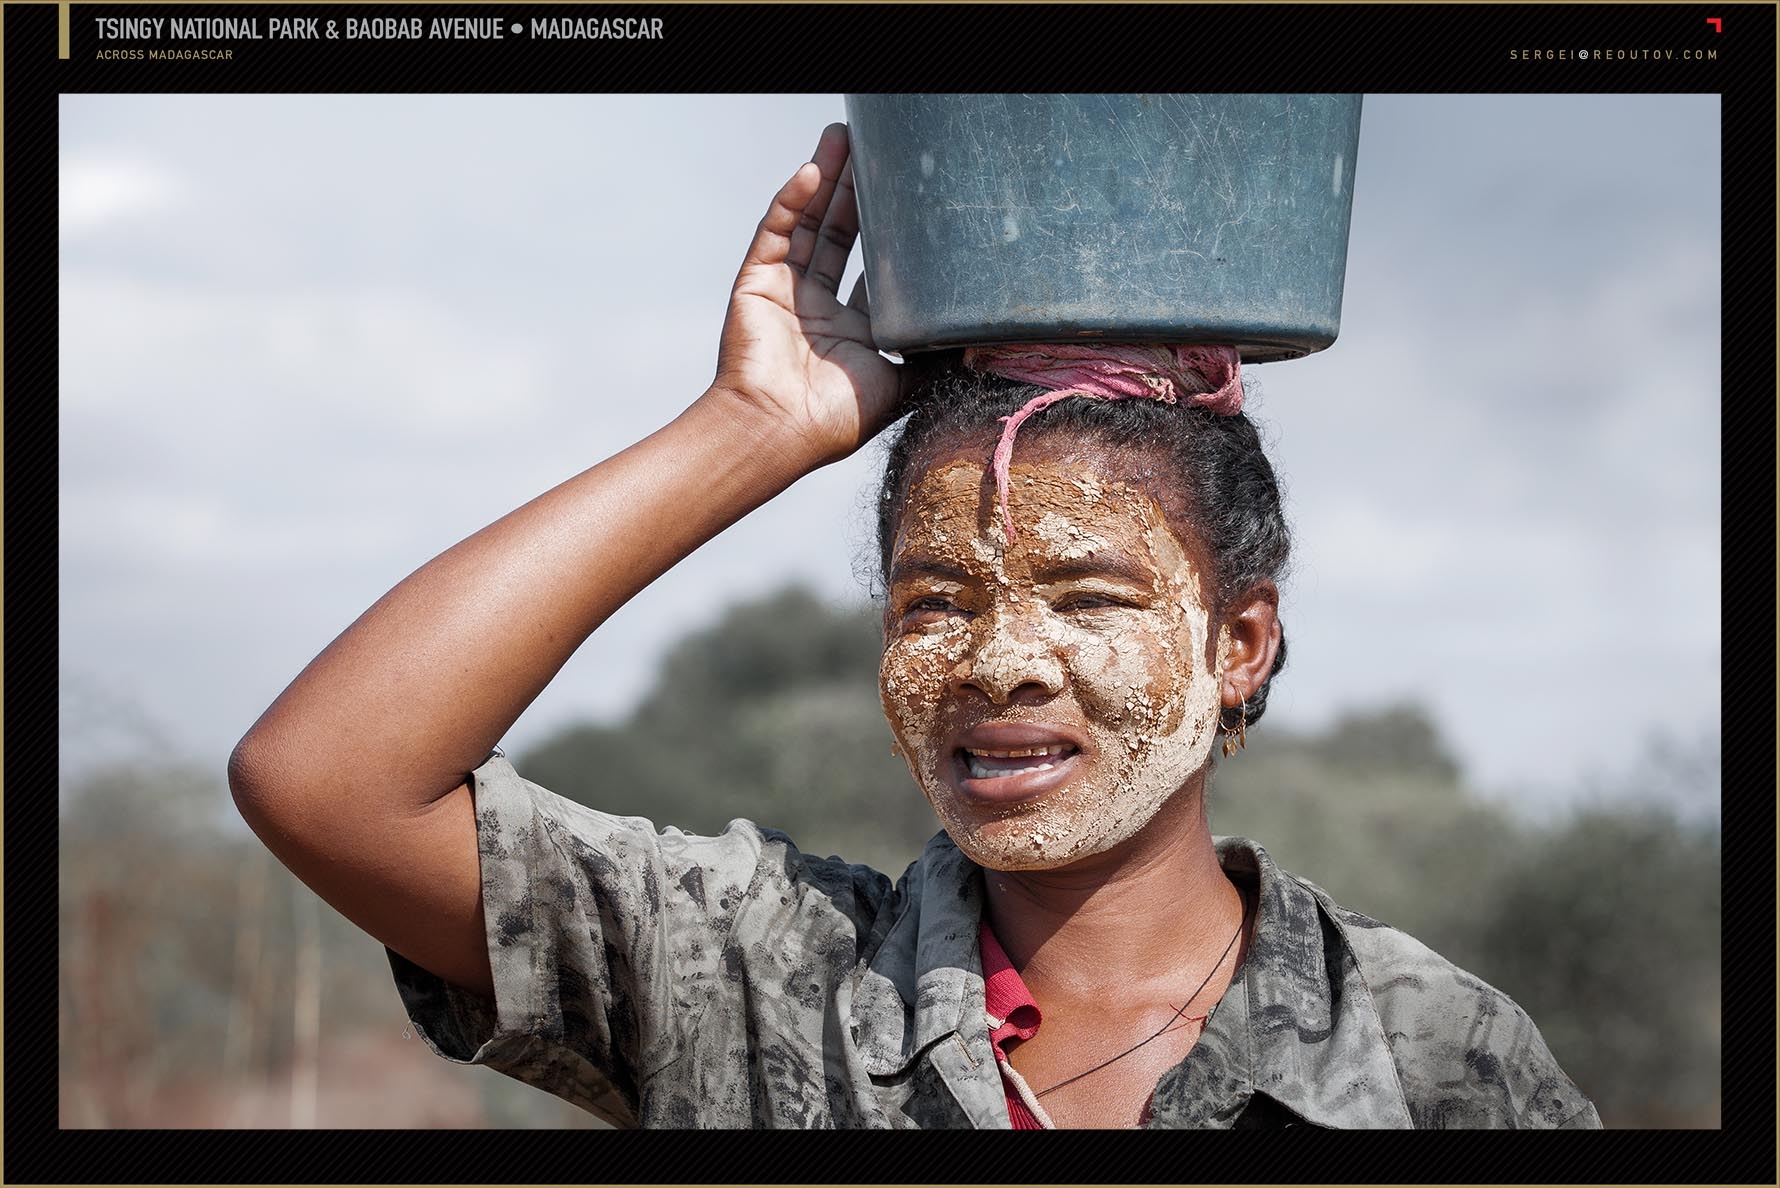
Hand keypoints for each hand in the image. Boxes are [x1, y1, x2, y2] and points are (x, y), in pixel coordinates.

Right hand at [710, 123, 906, 470]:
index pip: (876, 270)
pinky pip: (776, 232)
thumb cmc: (837, 420)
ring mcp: (785, 293)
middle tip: (878, 150)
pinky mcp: (756, 283)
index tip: (913, 202)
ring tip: (844, 138)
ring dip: (826, 180)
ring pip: (811, 223)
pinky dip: (792, 201)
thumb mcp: (904, 386)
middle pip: (843, 235)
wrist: (778, 431)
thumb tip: (983, 339)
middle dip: (860, 193)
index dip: (893, 235)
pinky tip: (812, 171)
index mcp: (853, 333)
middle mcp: (818, 309)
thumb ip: (937, 359)